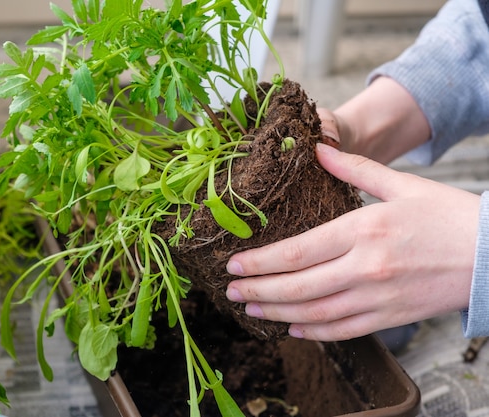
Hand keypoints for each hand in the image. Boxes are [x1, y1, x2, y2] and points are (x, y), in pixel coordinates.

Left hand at [225, 143, 479, 340]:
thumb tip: (317, 148)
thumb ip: (354, 167)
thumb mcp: (401, 185)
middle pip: (298, 286)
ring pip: (315, 313)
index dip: (260, 262)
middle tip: (231, 292)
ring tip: (252, 310)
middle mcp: (365, 268)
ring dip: (277, 313)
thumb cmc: (447, 216)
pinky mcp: (389, 317)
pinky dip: (313, 332)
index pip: (297, 252)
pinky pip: (343, 331)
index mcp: (363, 230)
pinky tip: (293, 327)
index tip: (234, 265)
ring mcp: (377, 297)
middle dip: (258, 291)